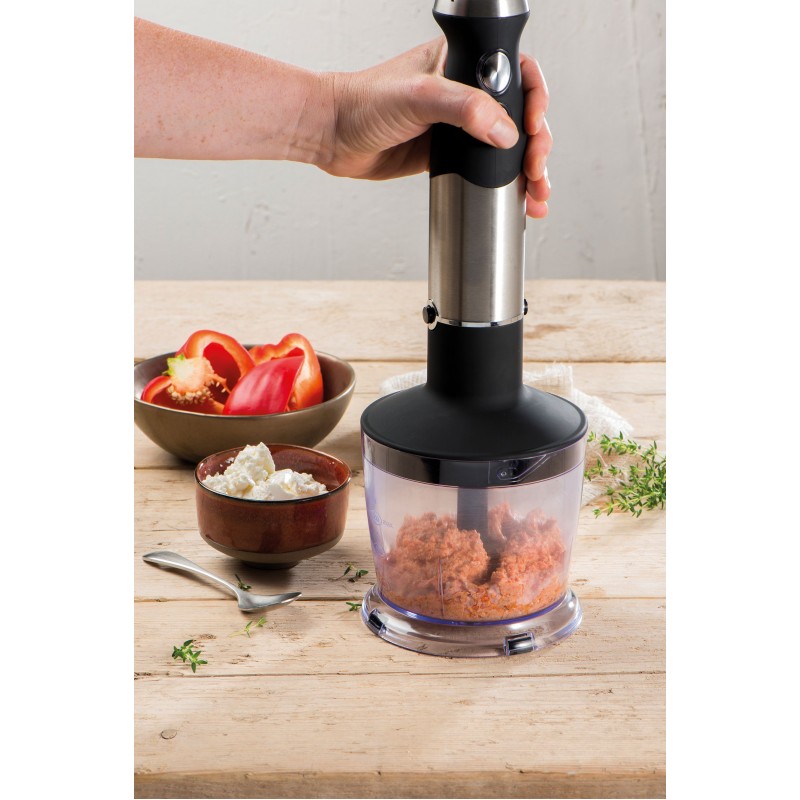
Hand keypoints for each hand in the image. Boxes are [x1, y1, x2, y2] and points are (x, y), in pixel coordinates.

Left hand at [319, 38, 551, 217]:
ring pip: (507, 145)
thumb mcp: (419, 97)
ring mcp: (458, 125)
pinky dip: (504, 182)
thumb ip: (464, 108)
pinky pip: (485, 167)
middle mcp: (465, 91)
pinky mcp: (448, 154)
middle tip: (536, 168)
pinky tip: (518, 197)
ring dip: (527, 168)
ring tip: (536, 193)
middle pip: (519, 114)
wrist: (333, 137)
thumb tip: (506, 132)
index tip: (532, 126)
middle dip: (536, 143)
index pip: (516, 73)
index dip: (534, 99)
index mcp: (462, 63)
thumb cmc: (364, 103)